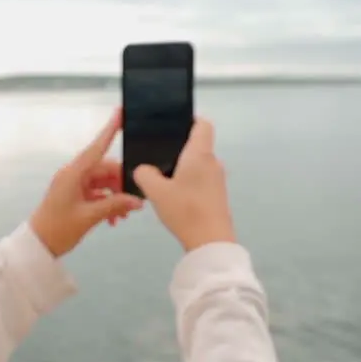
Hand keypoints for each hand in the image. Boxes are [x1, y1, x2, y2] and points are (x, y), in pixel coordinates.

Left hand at [29, 109, 144, 257]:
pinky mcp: (75, 196)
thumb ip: (115, 206)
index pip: (96, 147)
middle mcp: (74, 174)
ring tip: (124, 215)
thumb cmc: (58, 229)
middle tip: (136, 201)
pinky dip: (107, 203)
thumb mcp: (89, 217)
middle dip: (121, 183)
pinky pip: (97, 193)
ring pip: (103, 182)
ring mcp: (74, 185)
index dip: (110, 130)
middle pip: (105, 169)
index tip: (120, 113)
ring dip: (116, 196)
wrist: (37, 246)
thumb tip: (138, 202)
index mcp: (73, 173)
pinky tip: (115, 220)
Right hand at [132, 118, 235, 251]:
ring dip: (183, 169)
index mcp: (200, 153)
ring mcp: (218, 180)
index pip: (203, 124)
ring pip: (199, 165)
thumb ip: (144, 174)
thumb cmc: (185, 209)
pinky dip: (189, 183)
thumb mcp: (156, 192)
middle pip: (198, 145)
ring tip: (162, 178)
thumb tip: (142, 169)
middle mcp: (213, 162)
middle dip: (179, 149)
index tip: (172, 126)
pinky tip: (174, 196)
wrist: (210, 241)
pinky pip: (201, 180)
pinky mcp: (218, 195)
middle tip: (156, 155)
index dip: (189, 120)